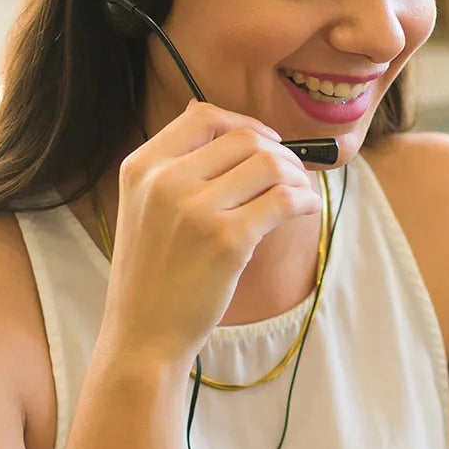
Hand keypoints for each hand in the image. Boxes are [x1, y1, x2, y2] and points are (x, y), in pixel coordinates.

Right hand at [98, 101, 320, 368]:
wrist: (143, 333)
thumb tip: (209, 115)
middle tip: (292, 175)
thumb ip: (173, 165)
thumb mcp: (143, 207)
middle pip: (245, 139)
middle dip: (280, 152)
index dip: (245, 124)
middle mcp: (165, 181)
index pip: (203, 116)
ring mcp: (196, 210)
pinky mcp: (228, 240)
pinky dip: (305, 199)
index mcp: (142, 167)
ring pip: (270, 165)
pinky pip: (284, 200)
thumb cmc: (153, 273)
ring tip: (300, 194)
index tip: (267, 143)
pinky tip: (306, 209)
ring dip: (296, 175)